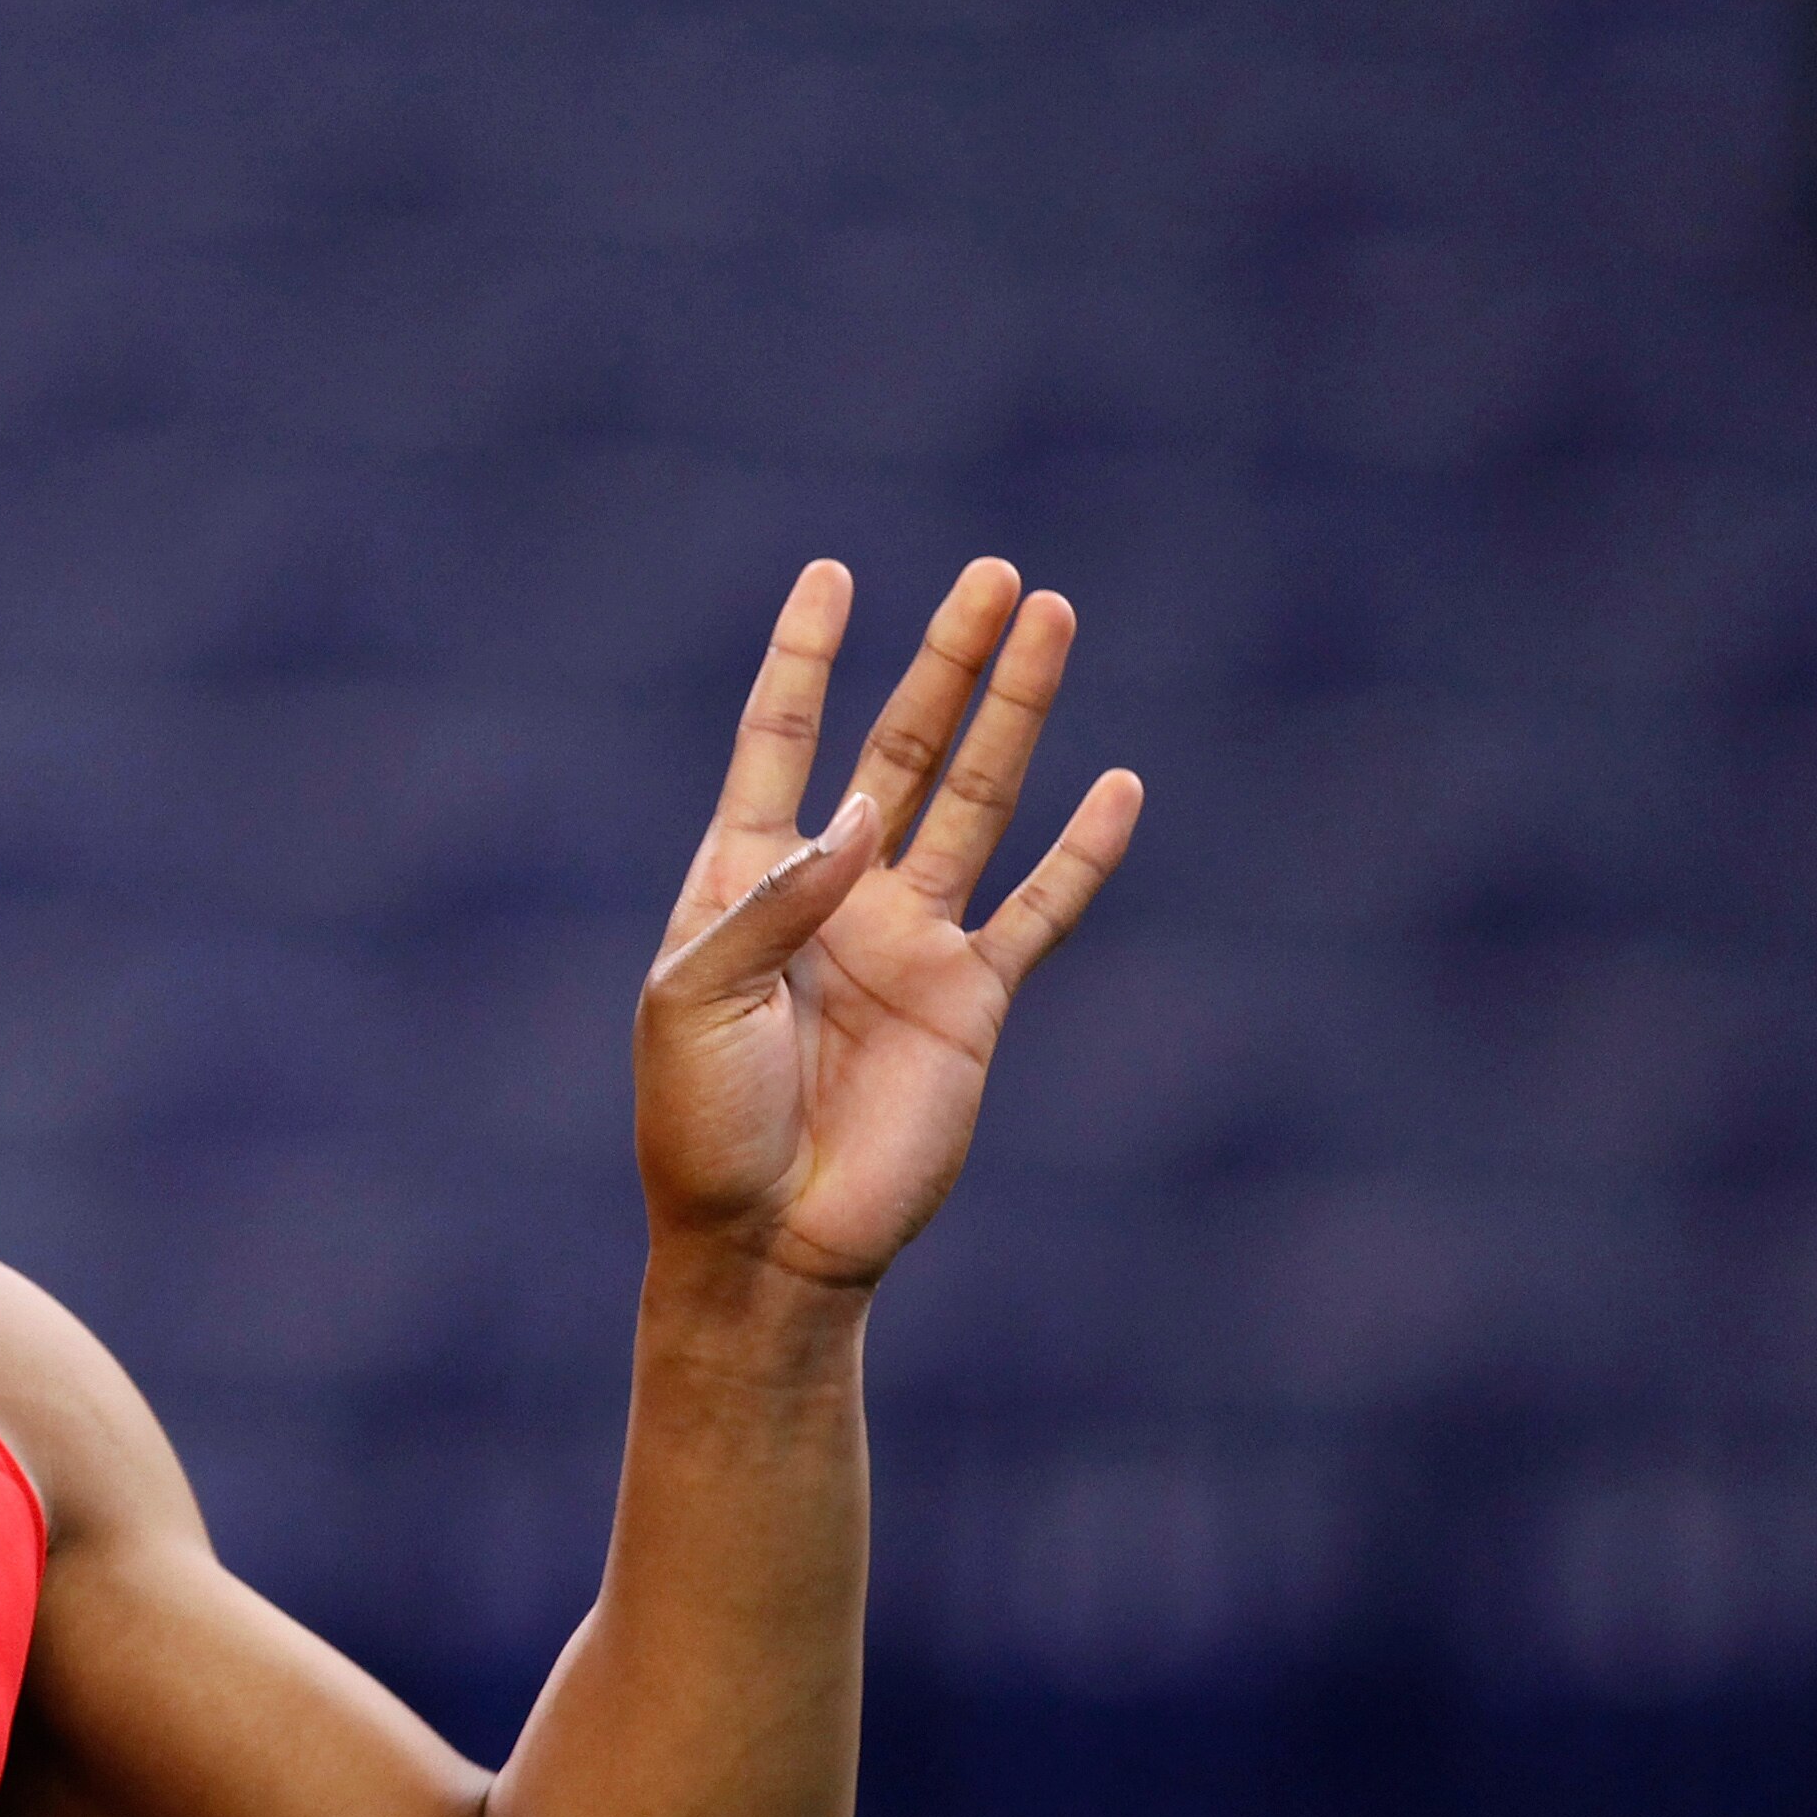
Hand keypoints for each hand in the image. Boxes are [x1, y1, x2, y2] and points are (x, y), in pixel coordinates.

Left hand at [633, 558, 1143, 1292]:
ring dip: (1015, 716)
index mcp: (745, 883)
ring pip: (977, 803)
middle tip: (996, 576)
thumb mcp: (698, 1000)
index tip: (833, 575)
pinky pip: (1040, 910)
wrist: (768, 1241)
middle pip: (901, 750)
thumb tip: (865, 815)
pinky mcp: (971, 1001)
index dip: (806, 660)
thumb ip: (774, 902)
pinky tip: (1117, 784)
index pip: (781, 744)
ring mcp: (908, 944)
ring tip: (1052, 621)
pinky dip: (1082, 852)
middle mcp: (834, 897)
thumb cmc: (702, 1125)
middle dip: (947, 664)